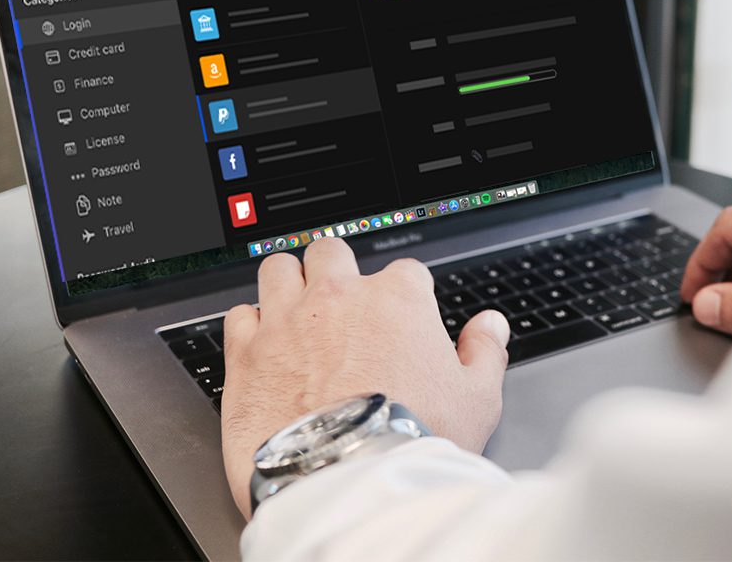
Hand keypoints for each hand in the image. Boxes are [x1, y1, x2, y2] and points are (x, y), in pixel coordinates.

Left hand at [220, 238, 510, 519]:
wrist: (347, 479)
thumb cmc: (413, 440)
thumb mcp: (477, 399)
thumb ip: (485, 352)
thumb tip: (492, 326)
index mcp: (398, 298)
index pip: (405, 272)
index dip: (405, 296)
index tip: (402, 320)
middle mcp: (339, 296)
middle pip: (332, 252)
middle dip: (336, 271)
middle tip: (341, 304)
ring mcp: (288, 319)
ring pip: (279, 269)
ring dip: (288, 285)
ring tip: (296, 313)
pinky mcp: (248, 351)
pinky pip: (239, 314)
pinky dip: (251, 326)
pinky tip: (265, 347)